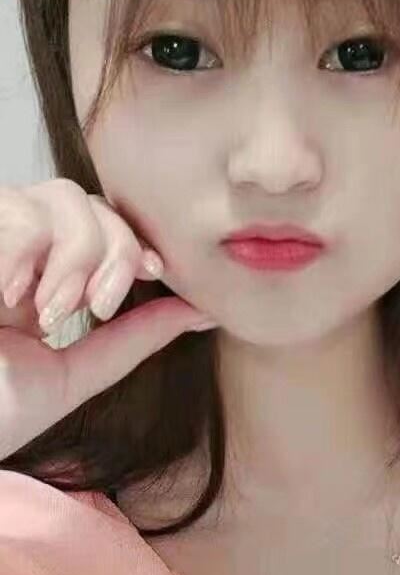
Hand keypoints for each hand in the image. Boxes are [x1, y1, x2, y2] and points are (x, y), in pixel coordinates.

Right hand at [0, 178, 213, 461]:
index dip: (130, 240)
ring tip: (46, 310)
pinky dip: (25, 247)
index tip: (153, 274)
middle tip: (93, 307)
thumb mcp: (75, 376)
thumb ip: (135, 339)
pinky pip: (12, 209)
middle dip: (109, 248)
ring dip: (72, 254)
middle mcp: (9, 255)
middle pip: (80, 198)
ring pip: (53, 197)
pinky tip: (13, 294)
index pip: (97, 222)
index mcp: (36, 280)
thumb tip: (205, 309)